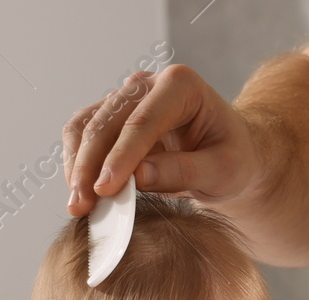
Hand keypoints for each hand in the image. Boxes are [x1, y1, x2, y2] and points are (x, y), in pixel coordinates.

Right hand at [63, 64, 261, 217]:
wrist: (227, 154)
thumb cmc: (231, 158)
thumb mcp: (223, 171)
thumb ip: (184, 171)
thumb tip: (139, 176)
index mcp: (180, 85)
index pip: (142, 121)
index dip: (120, 157)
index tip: (105, 190)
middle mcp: (148, 84)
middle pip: (106, 122)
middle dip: (90, 166)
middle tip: (83, 207)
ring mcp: (125, 98)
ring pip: (85, 126)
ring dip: (76, 166)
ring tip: (78, 206)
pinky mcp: (110, 118)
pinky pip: (81, 136)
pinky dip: (76, 165)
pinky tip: (80, 194)